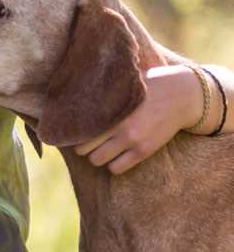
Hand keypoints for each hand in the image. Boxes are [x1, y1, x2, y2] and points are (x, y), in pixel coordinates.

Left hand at [74, 65, 199, 173]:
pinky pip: (116, 169)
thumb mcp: (122, 84)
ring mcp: (131, 140)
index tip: (73, 128)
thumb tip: (76, 85)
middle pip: (82, 148)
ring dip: (95, 156)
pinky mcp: (143, 151)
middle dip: (81, 145)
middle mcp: (118, 126)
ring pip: (97, 160)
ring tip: (99, 148)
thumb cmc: (146, 86)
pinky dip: (112, 165)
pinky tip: (115, 155)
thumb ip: (101, 90)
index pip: (78, 127)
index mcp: (110, 108)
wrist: (180, 95)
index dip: (72, 130)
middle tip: (85, 139)